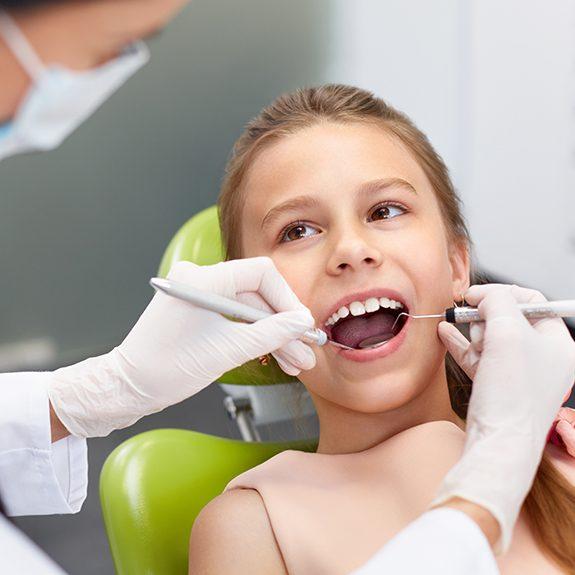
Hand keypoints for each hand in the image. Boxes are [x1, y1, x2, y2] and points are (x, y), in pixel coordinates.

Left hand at [47, 257, 315, 437]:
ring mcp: (199, 295)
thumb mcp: (227, 351)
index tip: (302, 325)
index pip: (261, 273)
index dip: (287, 299)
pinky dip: (253, 336)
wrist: (128, 388)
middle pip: (257, 294)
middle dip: (282, 325)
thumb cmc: (166, 369)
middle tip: (304, 349)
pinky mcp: (198, 311)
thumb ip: (270, 333)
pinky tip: (275, 356)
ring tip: (296, 362)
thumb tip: (301, 323)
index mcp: (203, 279)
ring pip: (249, 309)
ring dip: (272, 335)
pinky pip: (234, 317)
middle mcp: (200, 279)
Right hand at [432, 284, 574, 553]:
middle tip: (471, 318)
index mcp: (559, 344)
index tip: (476, 294)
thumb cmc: (513, 392)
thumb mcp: (508, 333)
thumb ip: (497, 302)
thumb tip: (484, 295)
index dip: (504, 293)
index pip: (533, 302)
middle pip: (509, 319)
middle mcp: (542, 358)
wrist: (498, 443)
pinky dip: (461, 344)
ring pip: (490, 338)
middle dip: (486, 317)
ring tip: (462, 334)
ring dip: (473, 333)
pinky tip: (444, 332)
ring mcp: (518, 373)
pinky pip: (477, 357)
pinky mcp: (496, 386)